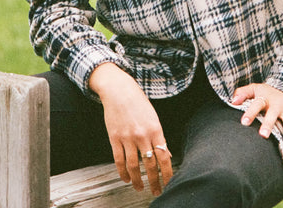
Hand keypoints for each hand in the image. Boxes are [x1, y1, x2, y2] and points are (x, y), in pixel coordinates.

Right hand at [89, 63, 172, 195]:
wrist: (119, 90)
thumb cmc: (138, 102)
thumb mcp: (153, 117)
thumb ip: (159, 136)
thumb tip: (166, 154)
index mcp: (155, 129)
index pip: (164, 156)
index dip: (167, 173)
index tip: (168, 183)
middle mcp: (142, 135)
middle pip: (150, 164)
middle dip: (154, 181)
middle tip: (156, 191)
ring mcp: (127, 137)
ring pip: (133, 166)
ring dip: (137, 180)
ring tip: (140, 188)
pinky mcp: (114, 138)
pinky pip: (119, 160)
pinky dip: (122, 172)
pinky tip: (126, 178)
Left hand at [231, 83, 282, 167]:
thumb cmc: (267, 92)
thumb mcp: (255, 88)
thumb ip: (243, 93)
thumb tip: (233, 101)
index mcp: (266, 98)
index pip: (257, 104)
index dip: (250, 112)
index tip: (243, 123)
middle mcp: (279, 105)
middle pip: (274, 115)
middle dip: (269, 125)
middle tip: (263, 136)